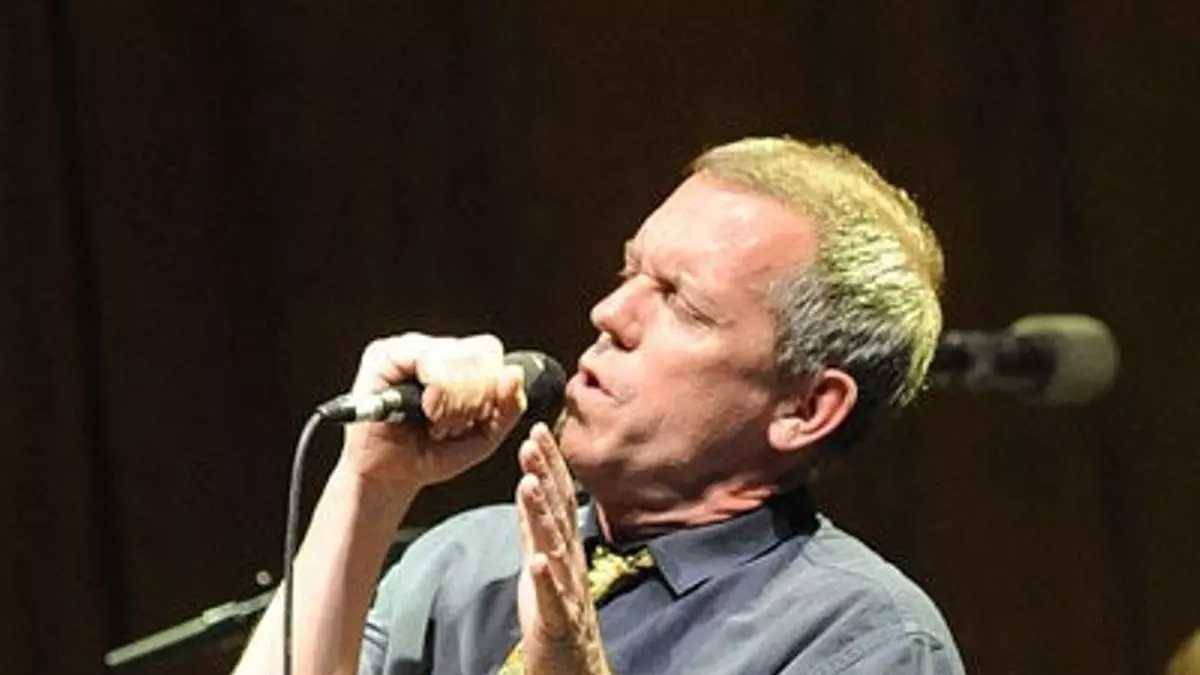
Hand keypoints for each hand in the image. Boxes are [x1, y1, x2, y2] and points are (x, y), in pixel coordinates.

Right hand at [340, 333, 526, 488]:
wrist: (390, 476)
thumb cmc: (433, 453)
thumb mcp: (484, 437)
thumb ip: (509, 409)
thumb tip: (514, 374)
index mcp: (461, 359)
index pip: (491, 352)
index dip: (490, 388)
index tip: (473, 419)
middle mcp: (436, 347)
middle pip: (480, 353)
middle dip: (473, 400)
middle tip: (451, 425)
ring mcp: (409, 346)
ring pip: (456, 358)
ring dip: (452, 402)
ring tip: (436, 422)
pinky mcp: (384, 354)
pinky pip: (429, 362)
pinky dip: (435, 396)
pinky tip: (424, 412)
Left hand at [515, 423, 609, 674]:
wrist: (572, 669)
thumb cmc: (554, 616)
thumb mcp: (540, 561)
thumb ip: (534, 527)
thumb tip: (529, 485)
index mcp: (563, 548)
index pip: (559, 497)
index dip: (549, 464)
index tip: (536, 430)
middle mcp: (569, 563)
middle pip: (560, 513)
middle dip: (546, 476)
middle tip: (532, 441)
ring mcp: (566, 591)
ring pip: (555, 547)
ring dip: (543, 515)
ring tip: (529, 485)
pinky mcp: (557, 622)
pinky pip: (552, 598)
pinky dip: (546, 578)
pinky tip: (538, 560)